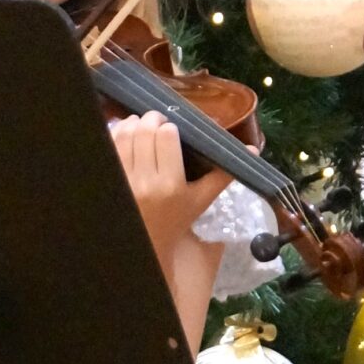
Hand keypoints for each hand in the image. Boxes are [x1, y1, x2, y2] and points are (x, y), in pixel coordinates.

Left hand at [110, 112, 229, 255]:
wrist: (148, 244)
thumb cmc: (177, 220)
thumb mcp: (202, 199)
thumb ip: (224, 174)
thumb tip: (253, 150)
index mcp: (171, 185)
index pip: (167, 136)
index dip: (170, 127)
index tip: (173, 129)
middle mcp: (146, 182)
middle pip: (145, 131)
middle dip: (151, 119)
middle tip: (157, 121)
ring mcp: (125, 182)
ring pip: (125, 135)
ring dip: (133, 123)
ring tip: (141, 125)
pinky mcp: (112, 180)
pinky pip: (110, 146)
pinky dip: (117, 134)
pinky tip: (125, 134)